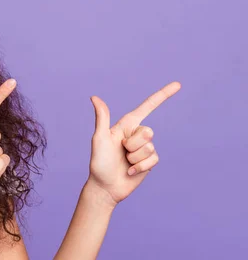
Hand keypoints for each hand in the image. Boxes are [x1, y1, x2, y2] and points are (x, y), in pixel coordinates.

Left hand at [86, 81, 180, 206]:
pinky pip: (153, 160)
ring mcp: (144, 148)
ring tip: (124, 162)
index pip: (147, 107)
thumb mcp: (99, 138)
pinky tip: (130, 171)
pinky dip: (140, 167)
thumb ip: (102, 118)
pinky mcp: (149, 162)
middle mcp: (136, 135)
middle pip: (148, 132)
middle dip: (133, 144)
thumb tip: (94, 97)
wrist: (105, 187)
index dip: (163, 95)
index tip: (178, 84)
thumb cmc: (99, 162)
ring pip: (150, 147)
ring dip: (135, 158)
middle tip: (120, 151)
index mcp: (126, 125)